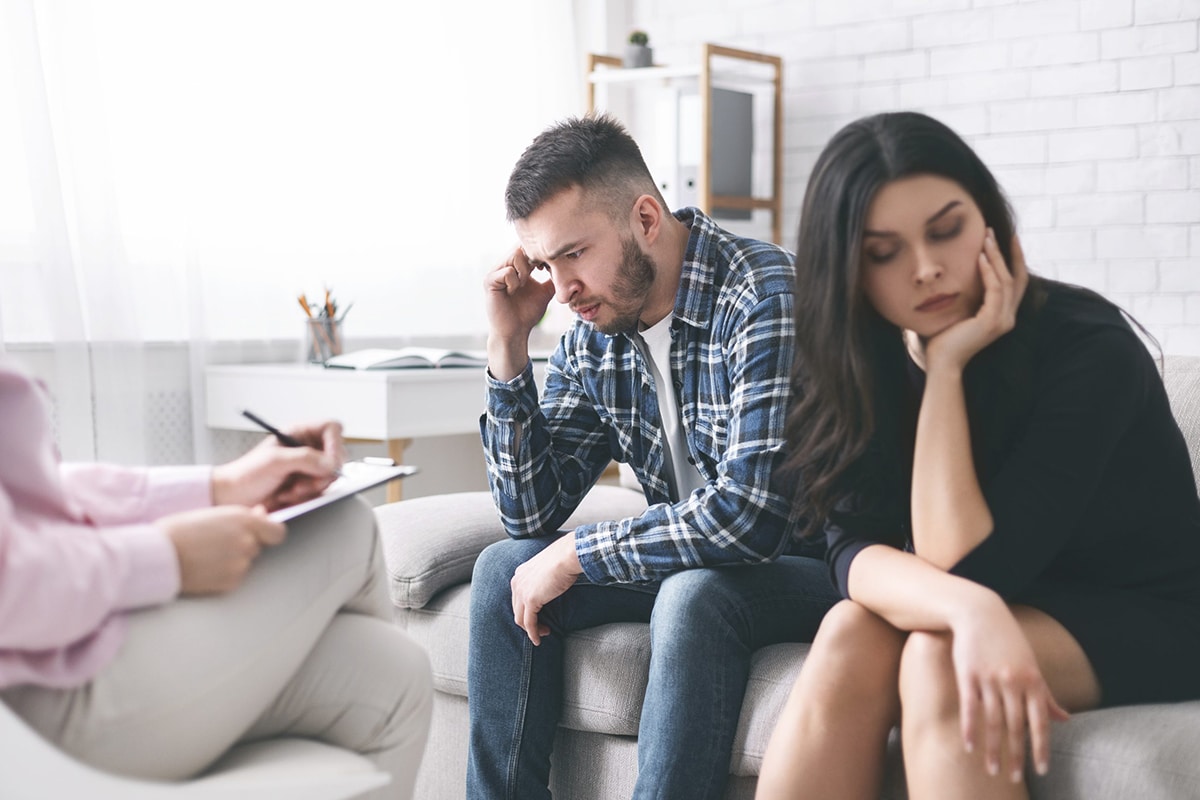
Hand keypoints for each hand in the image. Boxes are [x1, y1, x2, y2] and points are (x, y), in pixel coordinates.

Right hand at [161, 505, 285, 594]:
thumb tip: (262, 514)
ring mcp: (240, 564)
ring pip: (246, 562)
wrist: (158, 555)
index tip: (262, 533)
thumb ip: (243, 515)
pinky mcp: (231, 582)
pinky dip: (225, 573)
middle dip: (244, 544)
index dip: (269, 533)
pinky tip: (206, 566)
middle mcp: (247, 542)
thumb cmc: (180, 530)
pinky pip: (235, 577)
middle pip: (258, 546)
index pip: (277, 532)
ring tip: (207, 554)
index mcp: (244, 520)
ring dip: (234, 559)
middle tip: (218, 542)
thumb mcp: (214, 513)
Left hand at [211, 420, 344, 509]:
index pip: (331, 429)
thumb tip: (330, 463)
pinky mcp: (307, 485)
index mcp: (298, 433)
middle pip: (336, 455)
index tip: (329, 462)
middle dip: (323, 473)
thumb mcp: (274, 461)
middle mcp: (306, 448)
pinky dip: (307, 497)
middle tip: (306, 482)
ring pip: (330, 476)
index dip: (335, 444)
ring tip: (290, 490)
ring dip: (312, 487)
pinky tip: (288, 496)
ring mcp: (308, 468)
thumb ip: (304, 459)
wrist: (233, 497)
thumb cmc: (245, 474)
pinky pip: (321, 491)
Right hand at [485, 246, 555, 379]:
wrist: (515, 332)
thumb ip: (553, 277)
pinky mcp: (489, 281)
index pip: (527, 246)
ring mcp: (495, 272)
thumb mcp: (545, 291)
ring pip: (514, 255)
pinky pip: (507, 272)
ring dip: (525, 270)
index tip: (546, 268)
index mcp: (515, 266)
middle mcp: (503, 265)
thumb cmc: (528, 313)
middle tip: (539, 272)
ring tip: (524, 284)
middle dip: (534, 259)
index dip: (540, 253)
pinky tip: (514, 291)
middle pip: (521, 246)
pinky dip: (515, 281)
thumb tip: (568, 266)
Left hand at [510, 533, 582, 644]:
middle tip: (541, 627)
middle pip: (517, 609)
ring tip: (543, 634)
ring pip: (520, 618)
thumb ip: (545, 577)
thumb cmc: (565, 558)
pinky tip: (539, 640)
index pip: (518, 597)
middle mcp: (517, 582)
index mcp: (520, 573)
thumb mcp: (549, 567)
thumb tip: (552, 584)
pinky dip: (533, 633)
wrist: (568, 555)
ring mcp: (522, 591)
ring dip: (531, 629)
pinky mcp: (530, 600)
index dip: (526, 609)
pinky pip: (529, 623)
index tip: (538, 616)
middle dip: (528, 620)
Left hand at [922, 231, 1028, 373]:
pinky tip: (979, 258)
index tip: (1007, 239)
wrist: (942, 363)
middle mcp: (1008, 318)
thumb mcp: (960, 312)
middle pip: (1017, 278)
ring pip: (1006, 280)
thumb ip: (967, 295)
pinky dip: (988, 271)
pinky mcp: (992, 321)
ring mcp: (1003, 320)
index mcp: (1002, 316)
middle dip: (1009, 252)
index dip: (1014, 260)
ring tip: (986, 238)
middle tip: (998, 231)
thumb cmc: (944, 339)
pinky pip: (995, 289)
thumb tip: (957, 273)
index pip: (1015, 283)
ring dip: (996, 256)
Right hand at [952, 600, 1068, 780]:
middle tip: (1013, 777)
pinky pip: (970, 708)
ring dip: (993, 748)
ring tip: (991, 769)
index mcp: (1033, 681)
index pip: (1040, 722)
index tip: (1041, 770)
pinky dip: (970, 729)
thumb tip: (1065, 719)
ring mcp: (990, 679)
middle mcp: (1013, 682)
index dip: (1041, 748)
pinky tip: (969, 746)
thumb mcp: (1031, 665)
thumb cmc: (1008, 640)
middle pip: (1015, 726)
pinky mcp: (968, 675)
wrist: (980, 612)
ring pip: (993, 721)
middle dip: (1016, 754)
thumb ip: (1046, 694)